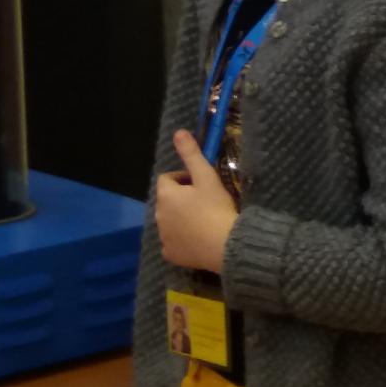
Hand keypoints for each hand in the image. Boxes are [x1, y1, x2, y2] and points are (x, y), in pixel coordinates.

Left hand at [154, 129, 238, 272]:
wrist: (227, 245)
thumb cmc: (216, 208)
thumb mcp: (206, 177)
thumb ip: (191, 154)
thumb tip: (178, 132)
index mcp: (165, 195)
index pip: (167, 179)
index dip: (184, 178)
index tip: (201, 185)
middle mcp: (158, 216)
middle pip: (167, 200)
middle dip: (181, 199)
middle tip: (205, 202)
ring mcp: (163, 237)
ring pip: (169, 221)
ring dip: (181, 218)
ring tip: (204, 221)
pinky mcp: (170, 254)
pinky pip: (172, 242)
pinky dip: (181, 239)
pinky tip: (198, 239)